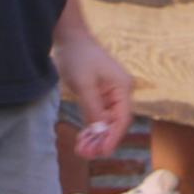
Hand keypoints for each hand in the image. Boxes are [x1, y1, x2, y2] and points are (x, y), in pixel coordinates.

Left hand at [55, 19, 133, 158]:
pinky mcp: (101, 96)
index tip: (102, 152)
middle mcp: (121, 92)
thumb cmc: (78, 56)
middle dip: (102, 140)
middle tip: (86, 155)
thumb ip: (92, 108)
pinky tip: (83, 140)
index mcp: (123, 87)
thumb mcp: (84, 84)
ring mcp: (111, 95)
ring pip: (107, 122)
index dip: (113, 137)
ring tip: (82, 151)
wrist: (70, 38)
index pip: (123, 119)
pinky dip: (92, 129)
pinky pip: (99, 117)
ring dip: (96, 137)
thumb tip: (98, 131)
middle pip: (116, 123)